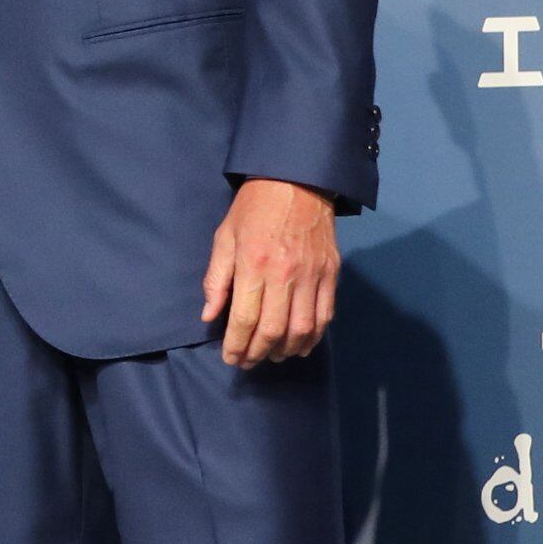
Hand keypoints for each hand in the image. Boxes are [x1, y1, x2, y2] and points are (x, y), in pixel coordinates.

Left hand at [204, 176, 340, 365]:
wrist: (298, 181)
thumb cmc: (253, 208)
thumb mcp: (224, 238)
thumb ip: (216, 279)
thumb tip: (209, 315)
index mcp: (254, 265)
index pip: (245, 318)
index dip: (237, 345)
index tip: (231, 359)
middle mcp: (286, 274)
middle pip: (274, 329)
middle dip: (258, 352)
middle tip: (248, 362)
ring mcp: (313, 275)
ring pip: (303, 328)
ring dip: (287, 349)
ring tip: (272, 356)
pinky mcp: (332, 273)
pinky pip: (326, 314)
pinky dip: (314, 335)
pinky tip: (301, 345)